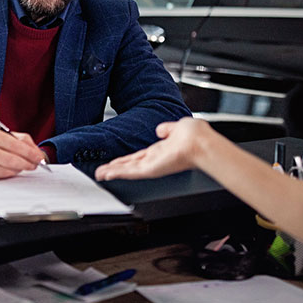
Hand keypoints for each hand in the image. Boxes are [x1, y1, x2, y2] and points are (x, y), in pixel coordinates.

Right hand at [0, 124, 45, 179]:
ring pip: (4, 171)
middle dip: (26, 164)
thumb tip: (35, 151)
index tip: (39, 158)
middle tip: (34, 165)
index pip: (13, 145)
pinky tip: (9, 171)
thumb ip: (18, 139)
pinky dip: (6, 175)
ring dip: (17, 170)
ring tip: (22, 167)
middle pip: (10, 160)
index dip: (29, 153)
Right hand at [95, 116, 211, 180]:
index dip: (126, 159)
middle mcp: (156, 159)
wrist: (202, 143)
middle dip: (115, 168)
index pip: (139, 156)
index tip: (116, 161)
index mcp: (162, 150)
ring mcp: (153, 165)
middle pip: (131, 165)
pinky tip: (107, 174)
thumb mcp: (178, 127)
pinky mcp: (152, 169)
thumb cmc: (196, 135)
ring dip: (113, 171)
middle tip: (102, 172)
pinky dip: (117, 173)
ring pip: (128, 170)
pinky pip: (131, 172)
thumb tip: (162, 129)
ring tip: (99, 174)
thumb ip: (168, 129)